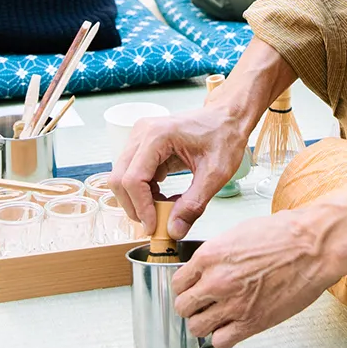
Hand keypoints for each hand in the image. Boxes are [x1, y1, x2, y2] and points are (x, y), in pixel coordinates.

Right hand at [108, 102, 254, 239]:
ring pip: (122, 178)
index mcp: (158, 135)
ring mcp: (139, 138)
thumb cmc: (224, 135)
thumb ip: (193, 204)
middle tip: (155, 224)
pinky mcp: (142, 145)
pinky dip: (143, 191)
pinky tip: (163, 197)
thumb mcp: (215, 174)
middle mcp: (142, 133)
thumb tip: (173, 230)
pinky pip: (132, 174)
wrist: (227, 118)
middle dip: (134, 206)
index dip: (141, 207)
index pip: (133, 179)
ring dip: (138, 200)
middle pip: (119, 179)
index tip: (154, 227)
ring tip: (164, 209)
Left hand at [172, 203, 346, 347]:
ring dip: (205, 324)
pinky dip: (223, 337)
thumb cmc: (284, 234)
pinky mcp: (252, 322)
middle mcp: (216, 281)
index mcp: (210, 256)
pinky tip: (233, 327)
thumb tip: (206, 266)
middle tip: (204, 305)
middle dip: (192, 306)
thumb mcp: (239, 233)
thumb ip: (217, 253)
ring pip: (197, 328)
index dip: (185, 287)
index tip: (193, 289)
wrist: (314, 246)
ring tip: (218, 317)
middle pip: (183, 307)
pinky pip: (220, 341)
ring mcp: (233, 304)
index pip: (178, 282)